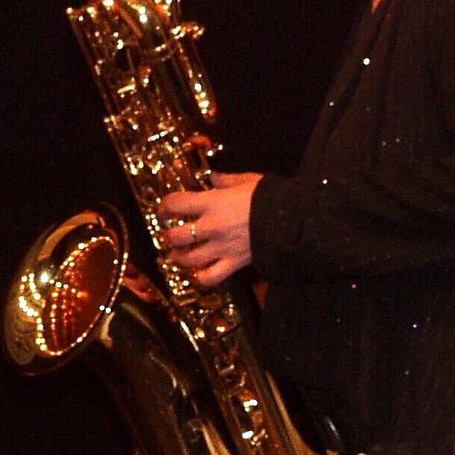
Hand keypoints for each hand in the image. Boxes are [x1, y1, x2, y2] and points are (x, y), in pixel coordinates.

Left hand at [159, 172, 260, 286]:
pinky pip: (210, 277)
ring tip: (179, 254)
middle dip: (168, 236)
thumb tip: (214, 178)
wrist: (292, 220)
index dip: (163, 207)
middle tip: (170, 234)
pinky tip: (200, 271)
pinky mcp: (233, 263)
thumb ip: (226, 180)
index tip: (163, 210)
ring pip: (188, 259)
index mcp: (212, 203)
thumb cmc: (270, 198)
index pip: (175, 204)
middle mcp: (211, 227)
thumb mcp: (247, 180)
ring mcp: (221, 247)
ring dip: (179, 257)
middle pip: (175, 237)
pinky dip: (202, 277)